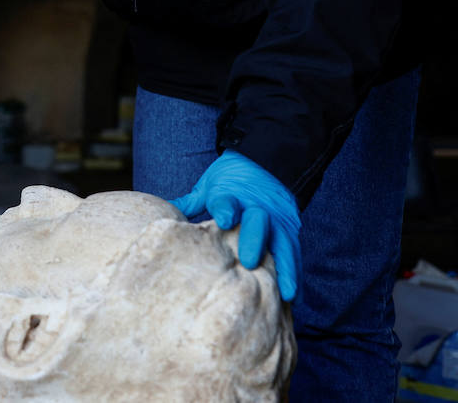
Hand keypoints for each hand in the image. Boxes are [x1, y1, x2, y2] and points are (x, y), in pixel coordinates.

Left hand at [170, 149, 301, 301]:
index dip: (225, 209)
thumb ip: (190, 202)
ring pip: (282, 242)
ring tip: (286, 293)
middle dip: (255, 240)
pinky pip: (294, 252)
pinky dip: (295, 273)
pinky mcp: (289, 229)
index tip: (223, 219)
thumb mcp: (210, 184)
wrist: (264, 162)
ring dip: (285, 267)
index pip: (227, 201)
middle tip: (249, 261)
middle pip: (258, 222)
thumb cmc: (230, 179)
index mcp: (233, 195)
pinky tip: (295, 296)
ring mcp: (276, 220)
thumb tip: (162, 212)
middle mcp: (257, 207)